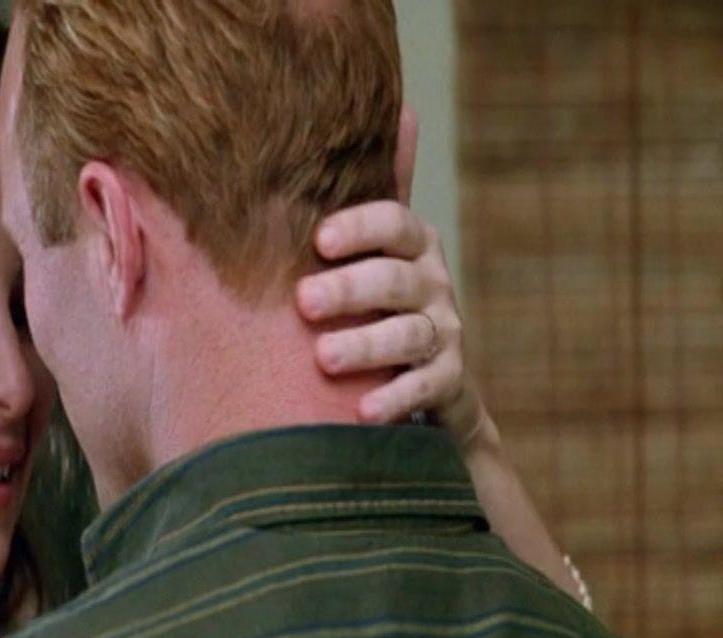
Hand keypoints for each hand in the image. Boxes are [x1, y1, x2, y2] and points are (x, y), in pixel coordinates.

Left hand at [295, 104, 472, 433]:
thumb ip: (364, 194)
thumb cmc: (374, 298)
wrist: (423, 377)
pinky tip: (362, 411)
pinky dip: (397, 397)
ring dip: (366, 345)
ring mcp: (445, 331)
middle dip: (350, 289)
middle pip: (396, 279)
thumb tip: (387, 113)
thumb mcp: (366, 247)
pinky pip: (428, 386)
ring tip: (322, 358)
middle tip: (302, 302)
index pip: (394, 221)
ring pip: (410, 334)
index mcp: (410, 243)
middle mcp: (432, 282)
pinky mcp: (449, 380)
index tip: (320, 238)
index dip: (361, 226)